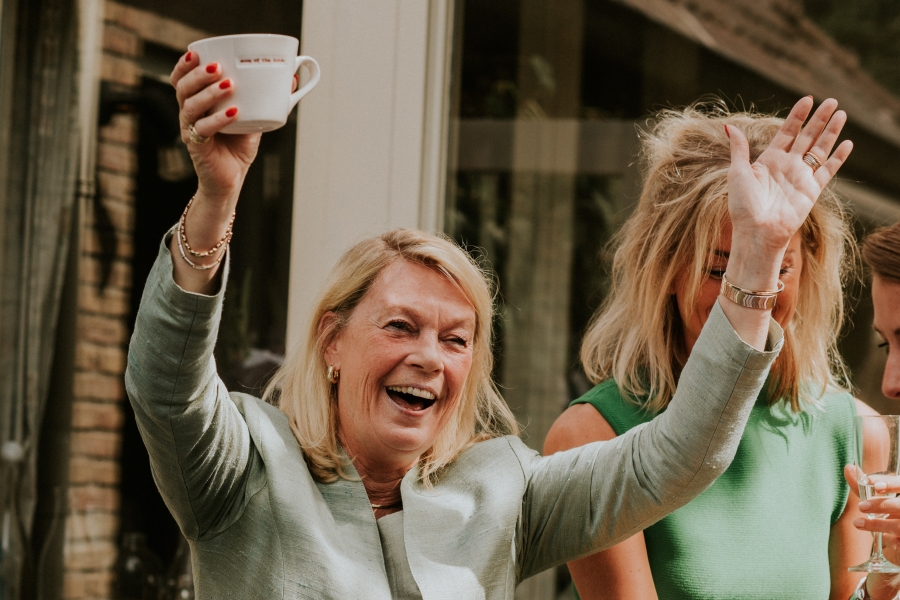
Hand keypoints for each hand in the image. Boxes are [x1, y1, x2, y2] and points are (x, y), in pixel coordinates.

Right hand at [171, 51, 259, 202]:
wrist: (232, 178)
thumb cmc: (238, 145)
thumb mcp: (253, 117)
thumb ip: (265, 98)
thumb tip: (291, 78)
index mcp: (197, 102)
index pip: (181, 80)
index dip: (184, 66)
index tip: (195, 53)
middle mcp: (189, 114)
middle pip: (183, 89)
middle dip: (198, 75)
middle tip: (217, 67)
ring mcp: (191, 130)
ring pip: (191, 106)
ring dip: (209, 94)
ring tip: (228, 85)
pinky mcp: (197, 147)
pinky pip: (203, 130)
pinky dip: (218, 120)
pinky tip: (233, 113)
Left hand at [725, 97, 852, 288]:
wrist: (757, 231)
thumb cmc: (743, 205)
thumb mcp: (737, 173)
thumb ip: (739, 148)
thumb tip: (728, 126)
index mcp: (769, 160)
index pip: (787, 132)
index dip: (797, 116)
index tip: (807, 99)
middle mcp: (787, 165)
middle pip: (807, 136)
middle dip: (819, 119)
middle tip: (832, 101)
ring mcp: (801, 177)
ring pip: (820, 149)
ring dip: (831, 132)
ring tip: (842, 114)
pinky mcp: (812, 190)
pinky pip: (828, 170)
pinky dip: (838, 158)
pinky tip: (847, 143)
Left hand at [845, 465, 899, 560]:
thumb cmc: (892, 514)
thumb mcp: (879, 500)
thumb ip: (865, 488)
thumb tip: (848, 468)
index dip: (890, 483)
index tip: (874, 484)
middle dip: (882, 505)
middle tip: (861, 506)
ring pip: (899, 526)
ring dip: (879, 524)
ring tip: (857, 523)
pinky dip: (893, 541)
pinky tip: (885, 539)